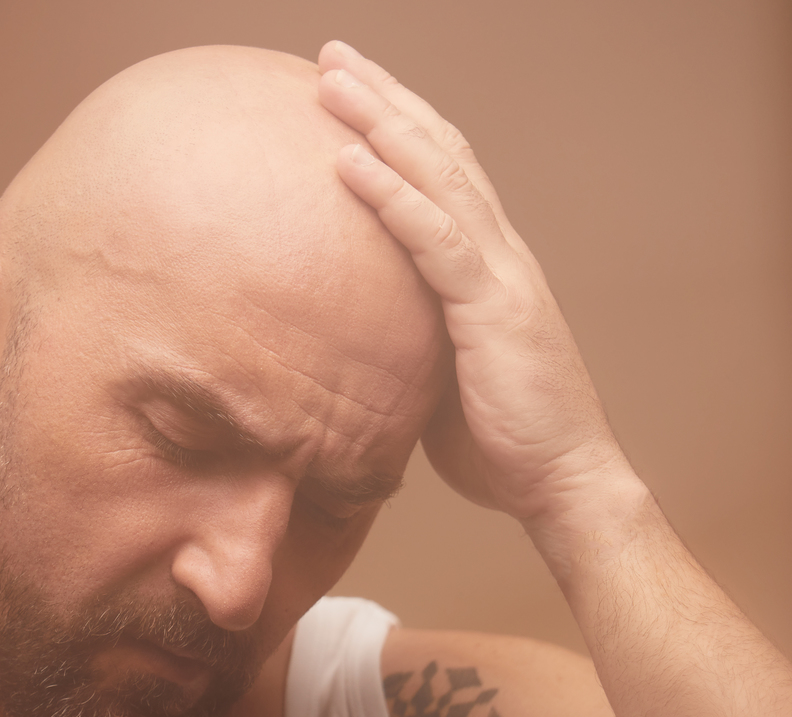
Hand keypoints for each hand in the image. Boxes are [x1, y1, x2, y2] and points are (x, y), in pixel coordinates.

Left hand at [316, 41, 637, 537]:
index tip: (350, 96)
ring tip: (331, 80)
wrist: (562, 481)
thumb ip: (408, 340)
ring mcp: (500, 276)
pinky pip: (434, 240)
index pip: (441, 177)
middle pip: (438, 155)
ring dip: (380, 124)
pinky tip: (350, 161)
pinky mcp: (494, 310)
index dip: (398, 129)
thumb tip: (354, 339)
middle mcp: (499, 254)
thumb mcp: (440, 377)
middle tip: (332, 57)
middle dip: (384, 101)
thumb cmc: (501, 439)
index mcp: (487, 267)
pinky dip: (392, 197)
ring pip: (436, 179)